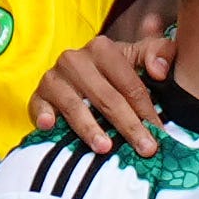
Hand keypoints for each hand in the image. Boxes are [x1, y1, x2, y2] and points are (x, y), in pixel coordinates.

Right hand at [30, 33, 170, 150]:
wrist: (74, 76)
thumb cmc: (112, 71)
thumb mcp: (137, 57)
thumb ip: (159, 52)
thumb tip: (160, 71)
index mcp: (102, 48)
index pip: (129, 84)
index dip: (147, 110)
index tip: (161, 134)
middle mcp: (75, 60)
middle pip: (106, 98)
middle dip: (128, 126)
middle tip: (145, 149)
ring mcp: (54, 78)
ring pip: (75, 106)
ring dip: (90, 128)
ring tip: (105, 148)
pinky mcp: (38, 95)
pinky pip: (39, 106)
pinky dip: (43, 115)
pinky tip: (50, 126)